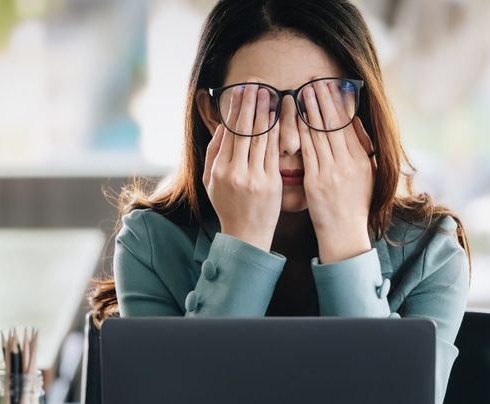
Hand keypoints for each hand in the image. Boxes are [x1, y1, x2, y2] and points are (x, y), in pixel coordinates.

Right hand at [202, 84, 281, 251]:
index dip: (235, 108)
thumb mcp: (210, 181)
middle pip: (243, 130)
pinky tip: (279, 118)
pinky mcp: (271, 183)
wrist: (246, 235)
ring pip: (260, 138)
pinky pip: (274, 152)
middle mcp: (234, 172)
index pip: (228, 132)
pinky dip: (276, 132)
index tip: (241, 90)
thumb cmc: (228, 206)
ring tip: (269, 93)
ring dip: (265, 112)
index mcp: (218, 169)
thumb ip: (213, 153)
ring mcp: (253, 177)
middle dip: (250, 103)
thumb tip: (222, 126)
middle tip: (256, 83)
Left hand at [297, 80, 376, 263]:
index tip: (330, 84)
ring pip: (320, 134)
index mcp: (361, 160)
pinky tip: (294, 118)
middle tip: (315, 78)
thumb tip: (356, 123)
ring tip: (304, 90)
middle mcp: (349, 163)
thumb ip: (362, 148)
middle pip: (334, 124)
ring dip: (311, 109)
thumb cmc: (354, 207)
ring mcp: (332, 172)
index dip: (338, 102)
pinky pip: (307, 151)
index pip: (348, 124)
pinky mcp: (316, 182)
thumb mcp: (367, 176)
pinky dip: (301, 132)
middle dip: (324, 99)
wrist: (345, 235)